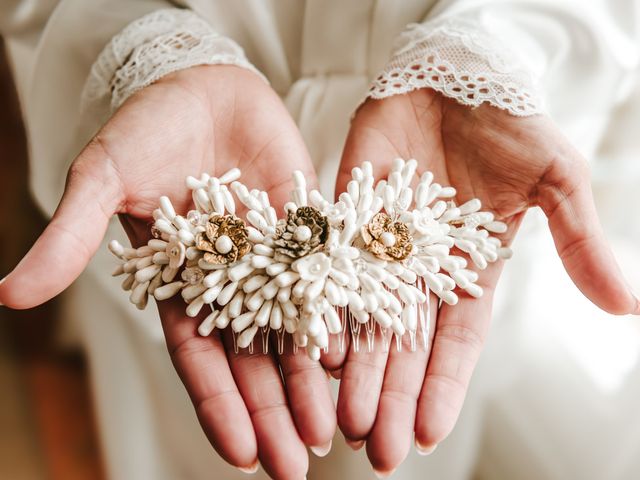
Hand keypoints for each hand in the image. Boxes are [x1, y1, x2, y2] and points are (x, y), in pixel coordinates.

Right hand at [0, 65, 333, 479]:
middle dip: (276, 411)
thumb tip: (7, 294)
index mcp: (184, 286)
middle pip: (255, 360)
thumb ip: (72, 236)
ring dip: (314, 381)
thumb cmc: (146, 129)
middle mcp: (233, 284)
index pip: (201, 359)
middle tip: (300, 463)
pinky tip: (360, 357)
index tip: (244, 455)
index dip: (220, 406)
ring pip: (297, 331)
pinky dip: (344, 317)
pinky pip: (330, 281)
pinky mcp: (309, 230)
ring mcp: (275, 260)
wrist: (199, 85)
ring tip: (337, 429)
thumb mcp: (103, 179)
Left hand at [328, 90, 639, 473]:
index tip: (427, 435)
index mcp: (471, 271)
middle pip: (403, 346)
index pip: (456, 343)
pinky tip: (311, 352)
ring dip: (353, 371)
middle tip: (373, 450)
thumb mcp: (556, 181)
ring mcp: (379, 247)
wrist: (454, 75)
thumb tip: (627, 306)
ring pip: (362, 320)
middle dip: (390, 397)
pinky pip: (329, 272)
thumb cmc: (510, 124)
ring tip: (338, 419)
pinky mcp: (344, 217)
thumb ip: (577, 241)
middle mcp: (421, 270)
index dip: (442, 388)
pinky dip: (321, 309)